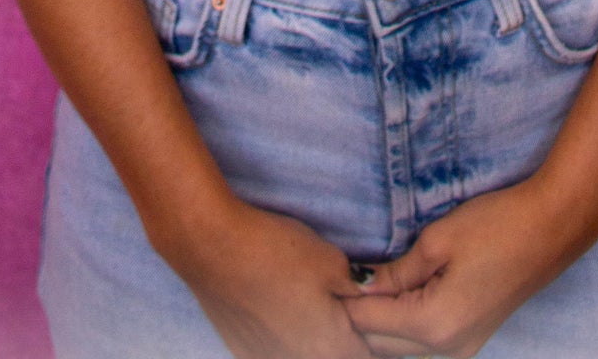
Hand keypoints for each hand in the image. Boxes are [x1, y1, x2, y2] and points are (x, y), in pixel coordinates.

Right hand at [169, 197, 372, 358]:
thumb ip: (361, 288)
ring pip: (309, 356)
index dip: (384, 332)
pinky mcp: (246, 353)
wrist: (212, 249)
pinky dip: (290, 339)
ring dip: (319, 340)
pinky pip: (281, 353)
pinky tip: (285, 312)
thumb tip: (374, 298)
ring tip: (315, 306)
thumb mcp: (332, 262)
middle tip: (349, 304)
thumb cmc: (277, 252)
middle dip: (354, 338)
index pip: (375, 354)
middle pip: (343, 357)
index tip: (384, 312)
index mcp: (333, 350)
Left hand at [345, 173, 597, 357]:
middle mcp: (448, 349)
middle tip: (341, 280)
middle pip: (381, 345)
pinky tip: (394, 297)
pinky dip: (403, 324)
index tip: (328, 276)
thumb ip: (396, 273)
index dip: (345, 299)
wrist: (550, 229)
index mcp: (434, 325)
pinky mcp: (472, 338)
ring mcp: (463, 348)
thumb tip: (360, 286)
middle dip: (359, 316)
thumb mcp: (436, 242)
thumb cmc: (494, 227)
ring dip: (381, 324)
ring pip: (402, 347)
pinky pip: (423, 342)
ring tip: (365, 286)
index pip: (369, 323)